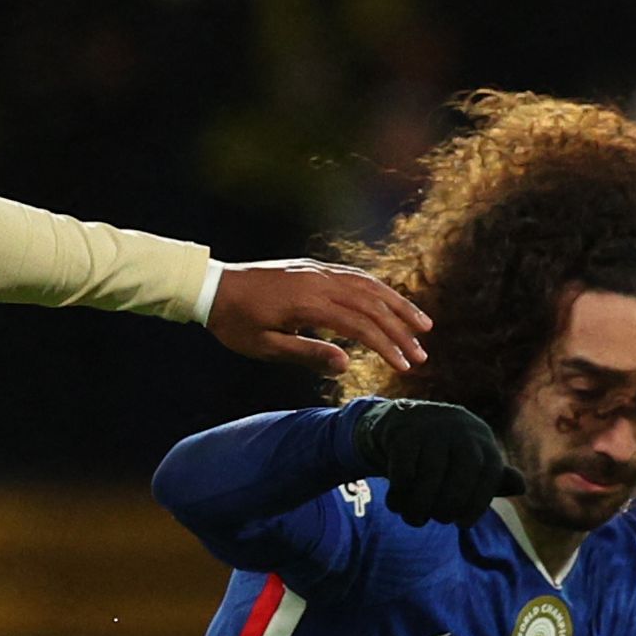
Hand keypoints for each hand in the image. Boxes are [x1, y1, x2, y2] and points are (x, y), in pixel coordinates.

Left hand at [209, 260, 428, 372]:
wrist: (212, 287)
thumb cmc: (235, 323)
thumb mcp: (265, 346)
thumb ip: (307, 353)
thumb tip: (347, 364)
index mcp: (308, 302)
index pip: (360, 325)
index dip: (386, 347)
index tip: (405, 367)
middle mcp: (318, 280)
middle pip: (372, 304)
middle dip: (401, 330)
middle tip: (422, 355)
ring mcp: (317, 270)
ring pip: (369, 284)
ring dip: (398, 305)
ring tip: (422, 325)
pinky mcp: (313, 267)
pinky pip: (354, 275)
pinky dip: (378, 288)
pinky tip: (391, 302)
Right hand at [351, 399, 523, 525]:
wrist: (407, 419)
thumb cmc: (446, 452)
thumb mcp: (472, 462)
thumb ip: (495, 479)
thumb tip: (521, 487)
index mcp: (482, 440)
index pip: (490, 474)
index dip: (478, 503)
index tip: (462, 524)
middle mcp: (461, 430)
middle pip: (463, 472)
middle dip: (450, 504)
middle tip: (439, 520)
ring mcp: (431, 428)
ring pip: (430, 473)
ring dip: (419, 504)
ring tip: (413, 518)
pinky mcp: (402, 432)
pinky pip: (404, 468)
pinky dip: (400, 491)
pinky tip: (396, 502)